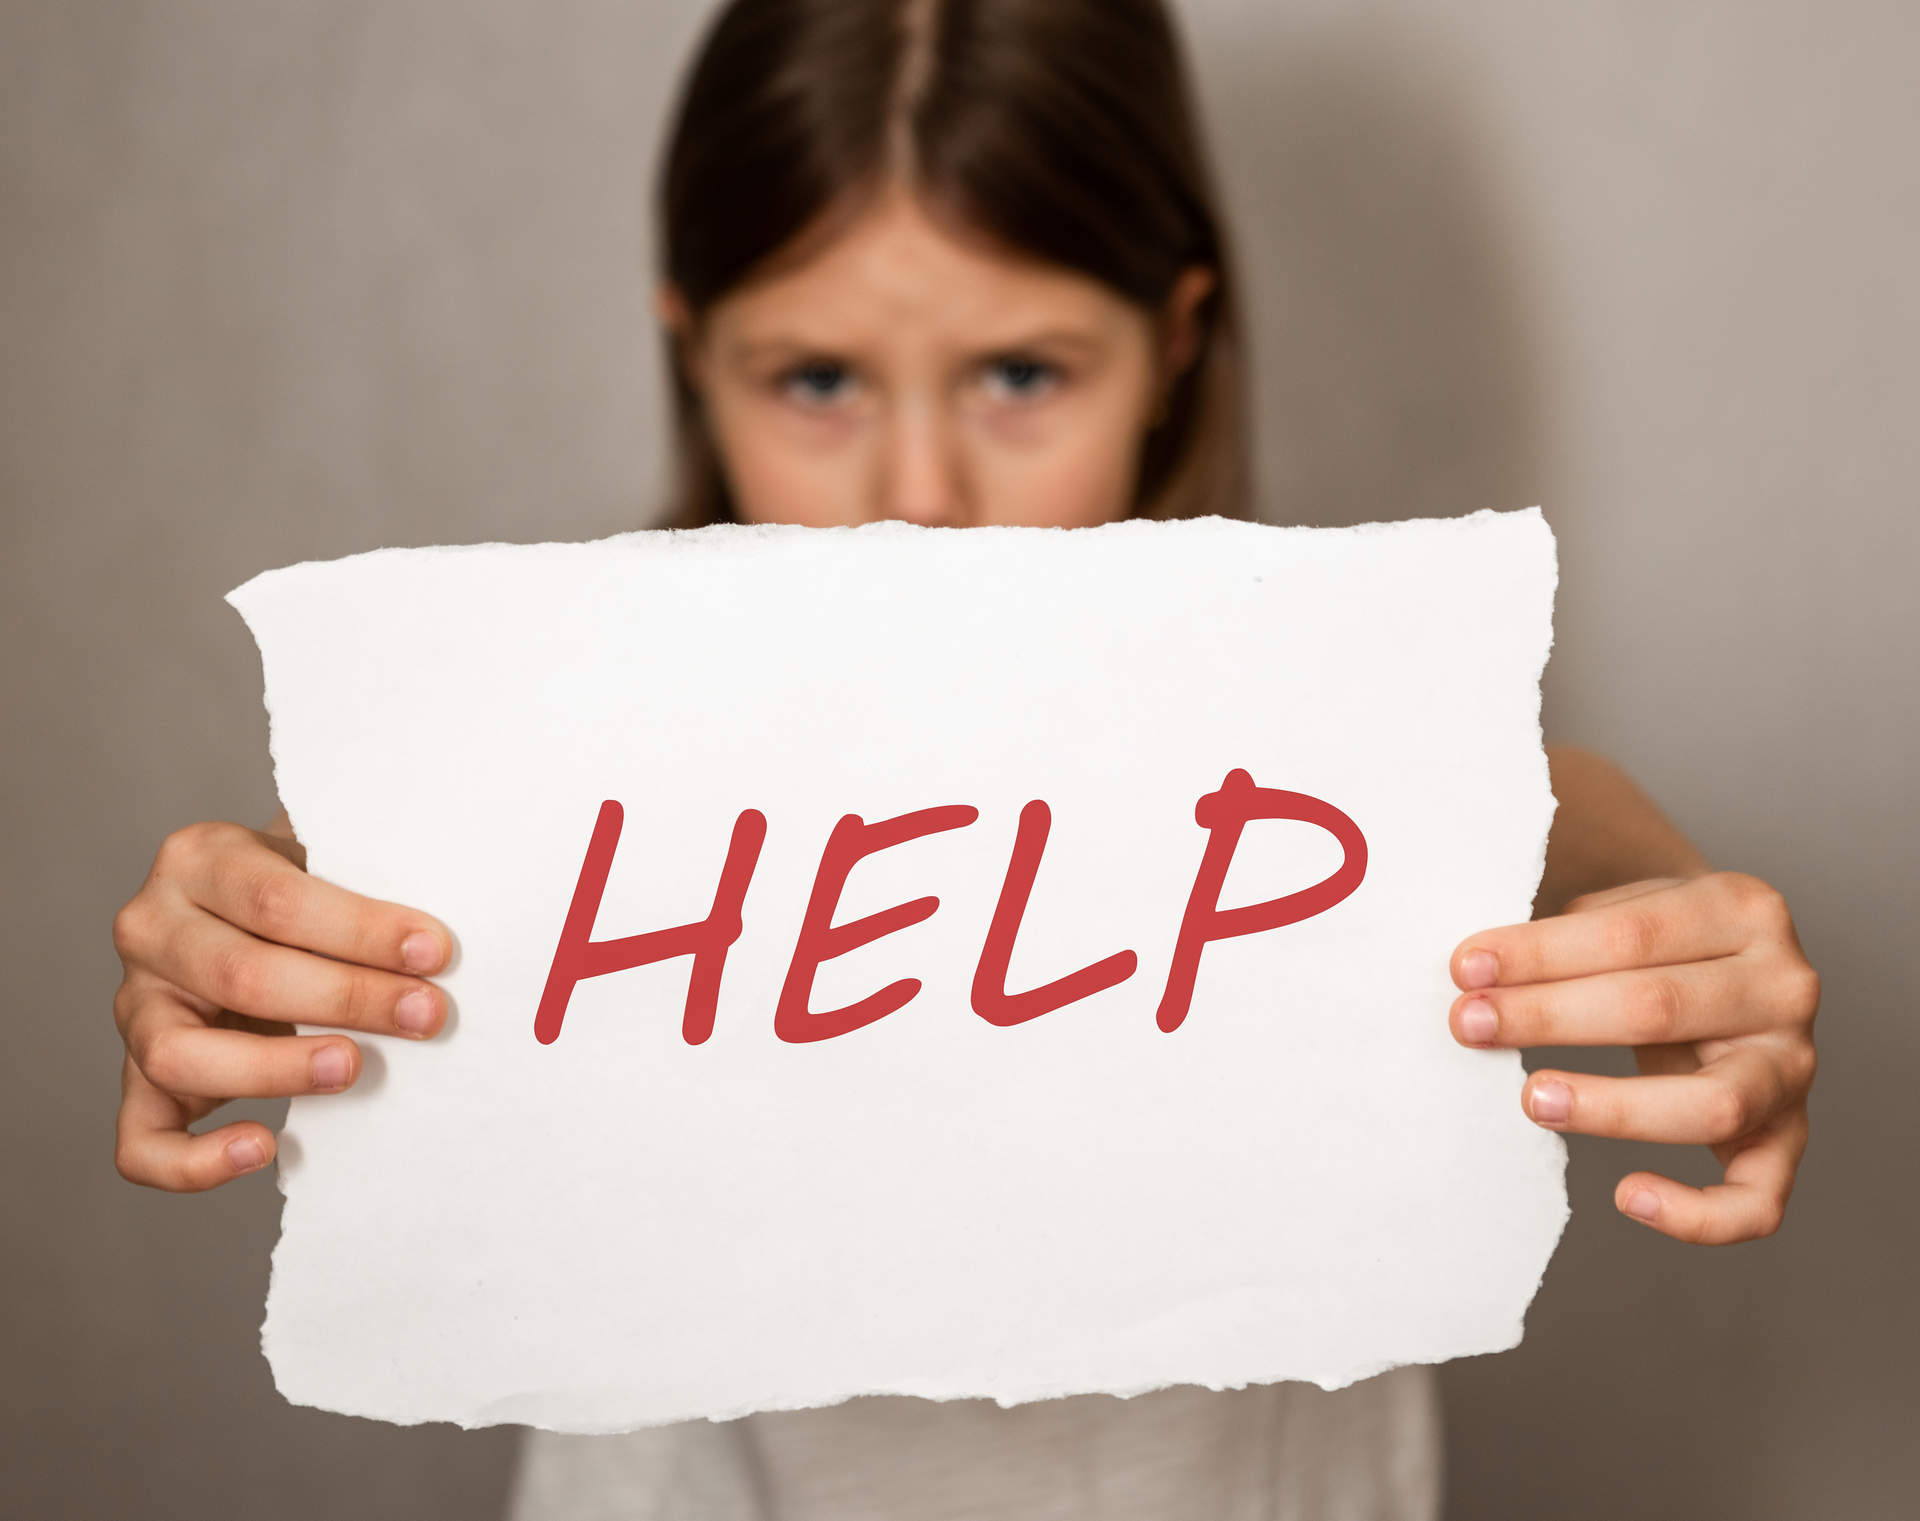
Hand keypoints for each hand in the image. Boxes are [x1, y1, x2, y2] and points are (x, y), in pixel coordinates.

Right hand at [110, 819, 452, 1191]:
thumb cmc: (305, 891)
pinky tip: (264, 1147)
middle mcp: (151, 930)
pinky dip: (193, 1161)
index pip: (278, 898)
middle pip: (241, 974)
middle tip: (426, 1015)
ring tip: (354, 1068)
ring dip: (277, 1069)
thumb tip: (449, 930)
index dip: (361, 930)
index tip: (435, 953)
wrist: (246, 916)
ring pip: (179, 1053)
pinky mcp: (137, 1079)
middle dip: (348, 999)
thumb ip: (367, 876)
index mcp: (200, 859)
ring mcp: (135, 1008)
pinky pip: (141, 1139)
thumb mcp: (327, 860)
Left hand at [1447, 871, 1818, 1243]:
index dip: (1540, 952)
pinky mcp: (1789, 1136)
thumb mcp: (1621, 907)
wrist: (1727, 966)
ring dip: (1610, 1107)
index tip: (1466, 968)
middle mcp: (1784, 987)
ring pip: (1712, 1104)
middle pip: (1658, 1008)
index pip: (1631, 934)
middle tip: (1471, 1025)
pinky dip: (1699, 1214)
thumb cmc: (1652, 939)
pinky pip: (1757, 1199)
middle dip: (1549, 1017)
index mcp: (1742, 908)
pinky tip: (1628, 1197)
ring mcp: (1793, 1067)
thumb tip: (1475, 972)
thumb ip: (1563, 931)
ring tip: (1531, 1098)